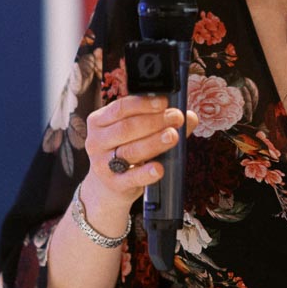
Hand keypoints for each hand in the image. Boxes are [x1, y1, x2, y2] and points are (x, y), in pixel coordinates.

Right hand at [81, 94, 197, 228]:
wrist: (108, 185)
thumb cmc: (125, 150)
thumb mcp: (136, 133)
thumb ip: (161, 122)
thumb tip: (190, 116)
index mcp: (99, 121)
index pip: (121, 108)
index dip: (144, 104)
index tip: (165, 102)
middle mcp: (96, 141)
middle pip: (126, 128)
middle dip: (154, 121)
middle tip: (176, 118)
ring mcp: (102, 163)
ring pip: (131, 150)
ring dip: (154, 142)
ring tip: (173, 136)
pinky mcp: (113, 183)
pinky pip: (131, 177)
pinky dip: (146, 173)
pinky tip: (159, 168)